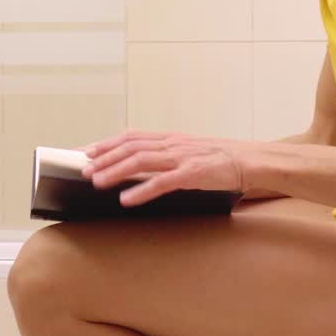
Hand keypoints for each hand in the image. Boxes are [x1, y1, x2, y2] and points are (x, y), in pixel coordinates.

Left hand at [80, 130, 250, 206]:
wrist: (252, 160)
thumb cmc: (223, 159)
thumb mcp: (191, 151)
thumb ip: (168, 156)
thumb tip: (141, 168)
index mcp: (171, 138)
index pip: (132, 136)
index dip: (107, 143)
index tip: (87, 152)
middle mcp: (173, 144)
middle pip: (130, 147)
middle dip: (104, 157)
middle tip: (84, 169)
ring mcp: (182, 158)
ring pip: (140, 161)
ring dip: (115, 171)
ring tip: (97, 182)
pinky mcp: (193, 174)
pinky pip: (162, 182)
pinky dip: (141, 190)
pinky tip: (126, 199)